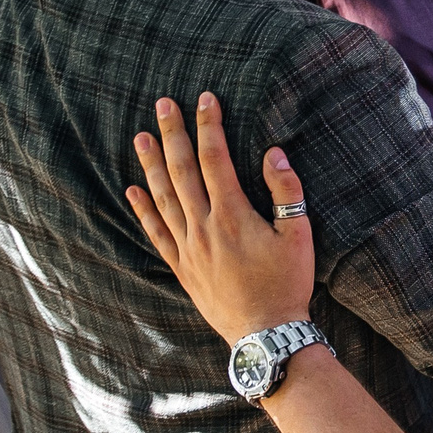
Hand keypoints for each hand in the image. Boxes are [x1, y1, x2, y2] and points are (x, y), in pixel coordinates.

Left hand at [127, 93, 316, 342]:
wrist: (266, 333)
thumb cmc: (287, 284)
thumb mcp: (299, 235)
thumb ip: (286, 191)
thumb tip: (273, 153)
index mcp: (232, 215)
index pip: (215, 158)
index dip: (209, 125)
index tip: (205, 99)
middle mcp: (204, 227)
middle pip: (182, 170)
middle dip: (172, 133)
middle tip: (163, 104)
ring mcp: (189, 248)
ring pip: (163, 197)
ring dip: (151, 165)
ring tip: (140, 137)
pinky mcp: (182, 268)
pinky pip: (156, 233)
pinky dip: (143, 210)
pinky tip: (132, 191)